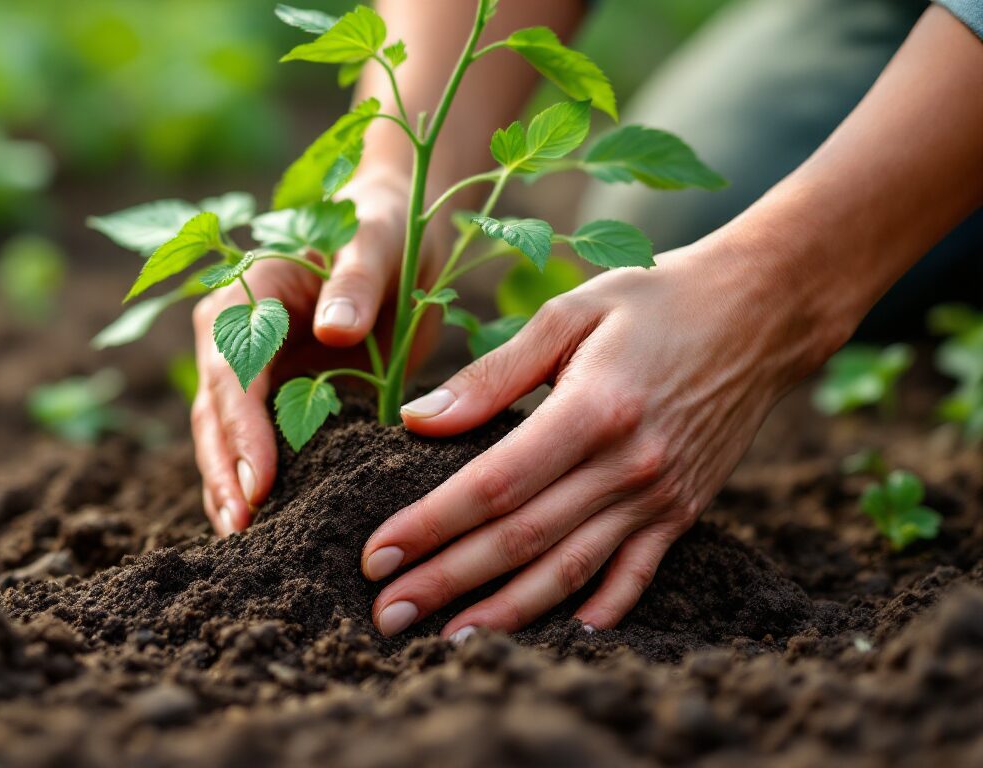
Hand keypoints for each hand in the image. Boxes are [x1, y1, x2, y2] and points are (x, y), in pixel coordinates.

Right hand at [192, 171, 421, 535]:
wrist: (399, 227)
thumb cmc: (387, 226)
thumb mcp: (377, 241)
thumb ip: (356, 280)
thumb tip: (333, 329)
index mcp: (246, 294)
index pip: (233, 372)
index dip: (242, 431)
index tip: (260, 483)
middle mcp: (235, 335)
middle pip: (217, 414)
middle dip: (226, 472)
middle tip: (244, 529)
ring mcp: (253, 369)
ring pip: (225, 436)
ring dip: (231, 486)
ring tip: (244, 542)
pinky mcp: (277, 394)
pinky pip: (257, 443)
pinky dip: (257, 482)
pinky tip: (265, 527)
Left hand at [360, 241, 844, 638]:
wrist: (760, 313)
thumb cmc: (653, 301)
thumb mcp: (569, 313)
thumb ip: (491, 373)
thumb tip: (417, 421)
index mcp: (592, 409)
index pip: (492, 486)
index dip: (429, 526)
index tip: (375, 557)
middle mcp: (629, 465)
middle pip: (521, 539)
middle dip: (446, 582)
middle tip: (385, 615)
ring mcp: (660, 496)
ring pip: (570, 570)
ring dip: (505, 611)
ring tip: (447, 640)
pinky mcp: (683, 512)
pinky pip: (636, 576)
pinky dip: (598, 612)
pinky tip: (554, 638)